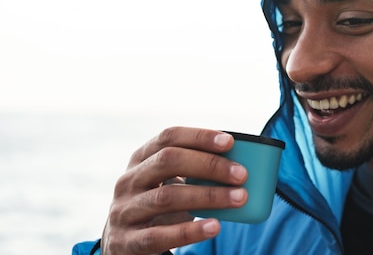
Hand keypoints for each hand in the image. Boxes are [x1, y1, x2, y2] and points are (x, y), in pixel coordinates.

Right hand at [101, 127, 248, 254]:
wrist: (122, 243)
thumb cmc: (157, 204)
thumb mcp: (166, 181)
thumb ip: (193, 169)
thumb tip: (239, 163)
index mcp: (140, 159)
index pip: (168, 137)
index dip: (199, 137)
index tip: (230, 142)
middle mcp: (129, 180)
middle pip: (168, 161)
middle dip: (209, 165)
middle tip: (241, 174)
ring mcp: (125, 210)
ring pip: (167, 197)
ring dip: (208, 196)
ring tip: (239, 198)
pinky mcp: (127, 241)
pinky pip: (160, 235)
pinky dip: (190, 231)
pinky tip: (215, 226)